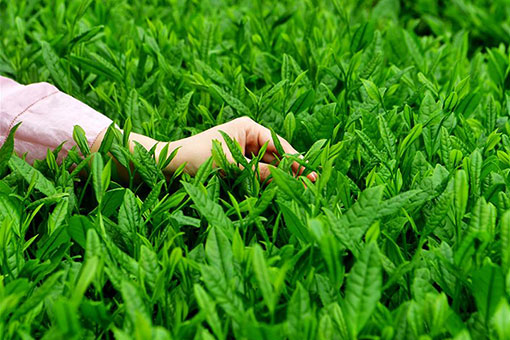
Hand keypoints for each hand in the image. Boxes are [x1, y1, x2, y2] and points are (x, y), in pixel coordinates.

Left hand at [160, 117, 316, 180]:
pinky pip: (256, 173)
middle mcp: (247, 137)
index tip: (312, 174)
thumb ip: (260, 172)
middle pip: (276, 155)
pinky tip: (277, 191)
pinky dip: (264, 182)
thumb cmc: (196, 156)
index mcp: (248, 127)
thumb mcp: (231, 165)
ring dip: (279, 177)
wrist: (167, 165)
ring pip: (267, 166)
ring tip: (298, 191)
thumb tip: (288, 180)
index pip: (279, 143)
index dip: (296, 160)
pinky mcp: (236, 164)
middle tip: (311, 186)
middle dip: (291, 170)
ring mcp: (242, 151)